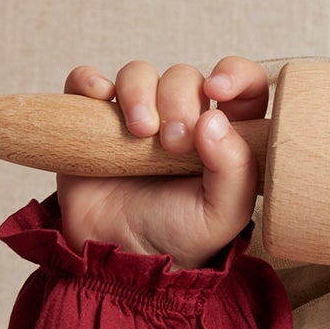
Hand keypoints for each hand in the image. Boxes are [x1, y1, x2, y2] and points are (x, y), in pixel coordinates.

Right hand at [54, 57, 267, 270]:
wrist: (120, 256)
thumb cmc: (178, 237)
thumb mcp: (222, 215)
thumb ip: (235, 170)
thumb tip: (214, 118)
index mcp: (222, 135)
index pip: (243, 84)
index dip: (235, 73)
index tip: (218, 88)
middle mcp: (181, 118)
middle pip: (184, 77)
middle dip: (180, 100)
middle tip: (173, 144)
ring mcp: (135, 117)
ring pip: (139, 73)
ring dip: (139, 92)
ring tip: (139, 132)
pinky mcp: (93, 121)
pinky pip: (86, 81)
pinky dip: (89, 81)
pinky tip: (98, 98)